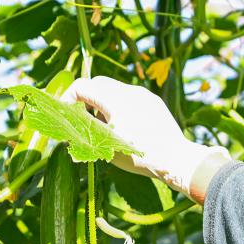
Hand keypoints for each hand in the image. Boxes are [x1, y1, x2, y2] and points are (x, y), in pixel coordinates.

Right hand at [62, 76, 230, 202]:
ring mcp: (143, 94)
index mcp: (115, 99)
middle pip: (98, 84)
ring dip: (103, 103)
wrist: (177, 159)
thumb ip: (86, 129)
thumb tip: (70, 122)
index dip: (68, 98)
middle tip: (82, 120)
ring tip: (104, 127)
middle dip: (86, 99)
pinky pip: (130, 97)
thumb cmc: (140, 155)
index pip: (82, 86)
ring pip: (115, 90)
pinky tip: (124, 126)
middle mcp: (129, 91)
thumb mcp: (106, 145)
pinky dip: (120, 106)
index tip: (66, 114)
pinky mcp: (154, 101)